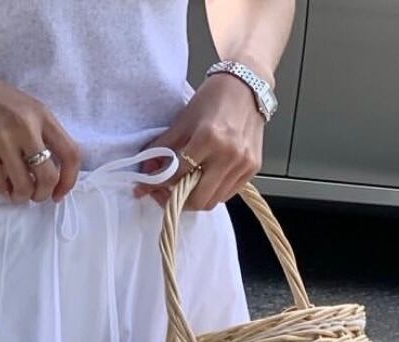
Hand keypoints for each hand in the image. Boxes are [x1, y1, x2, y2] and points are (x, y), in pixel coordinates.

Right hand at [0, 47, 81, 202]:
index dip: (69, 181)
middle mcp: (26, 126)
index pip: (71, 154)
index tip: (59, 194)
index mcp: (42, 114)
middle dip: (43, 195)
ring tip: (15, 191)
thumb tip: (50, 169)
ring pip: (24, 186)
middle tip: (34, 195)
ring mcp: (3, 138)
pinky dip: (1, 190)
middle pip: (49, 177)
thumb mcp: (24, 106)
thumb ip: (40, 132)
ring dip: (21, 196)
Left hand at [135, 73, 264, 209]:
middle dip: (177, 201)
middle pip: (197, 200)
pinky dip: (212, 193)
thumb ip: (163, 148)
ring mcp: (243, 163)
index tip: (148, 187)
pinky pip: (227, 194)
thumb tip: (145, 171)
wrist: (247, 84)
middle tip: (167, 193)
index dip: (158, 185)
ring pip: (213, 201)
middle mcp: (229, 154)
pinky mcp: (253, 168)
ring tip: (185, 186)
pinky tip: (204, 180)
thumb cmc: (214, 98)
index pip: (177, 175)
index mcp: (209, 138)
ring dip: (195, 199)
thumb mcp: (183, 120)